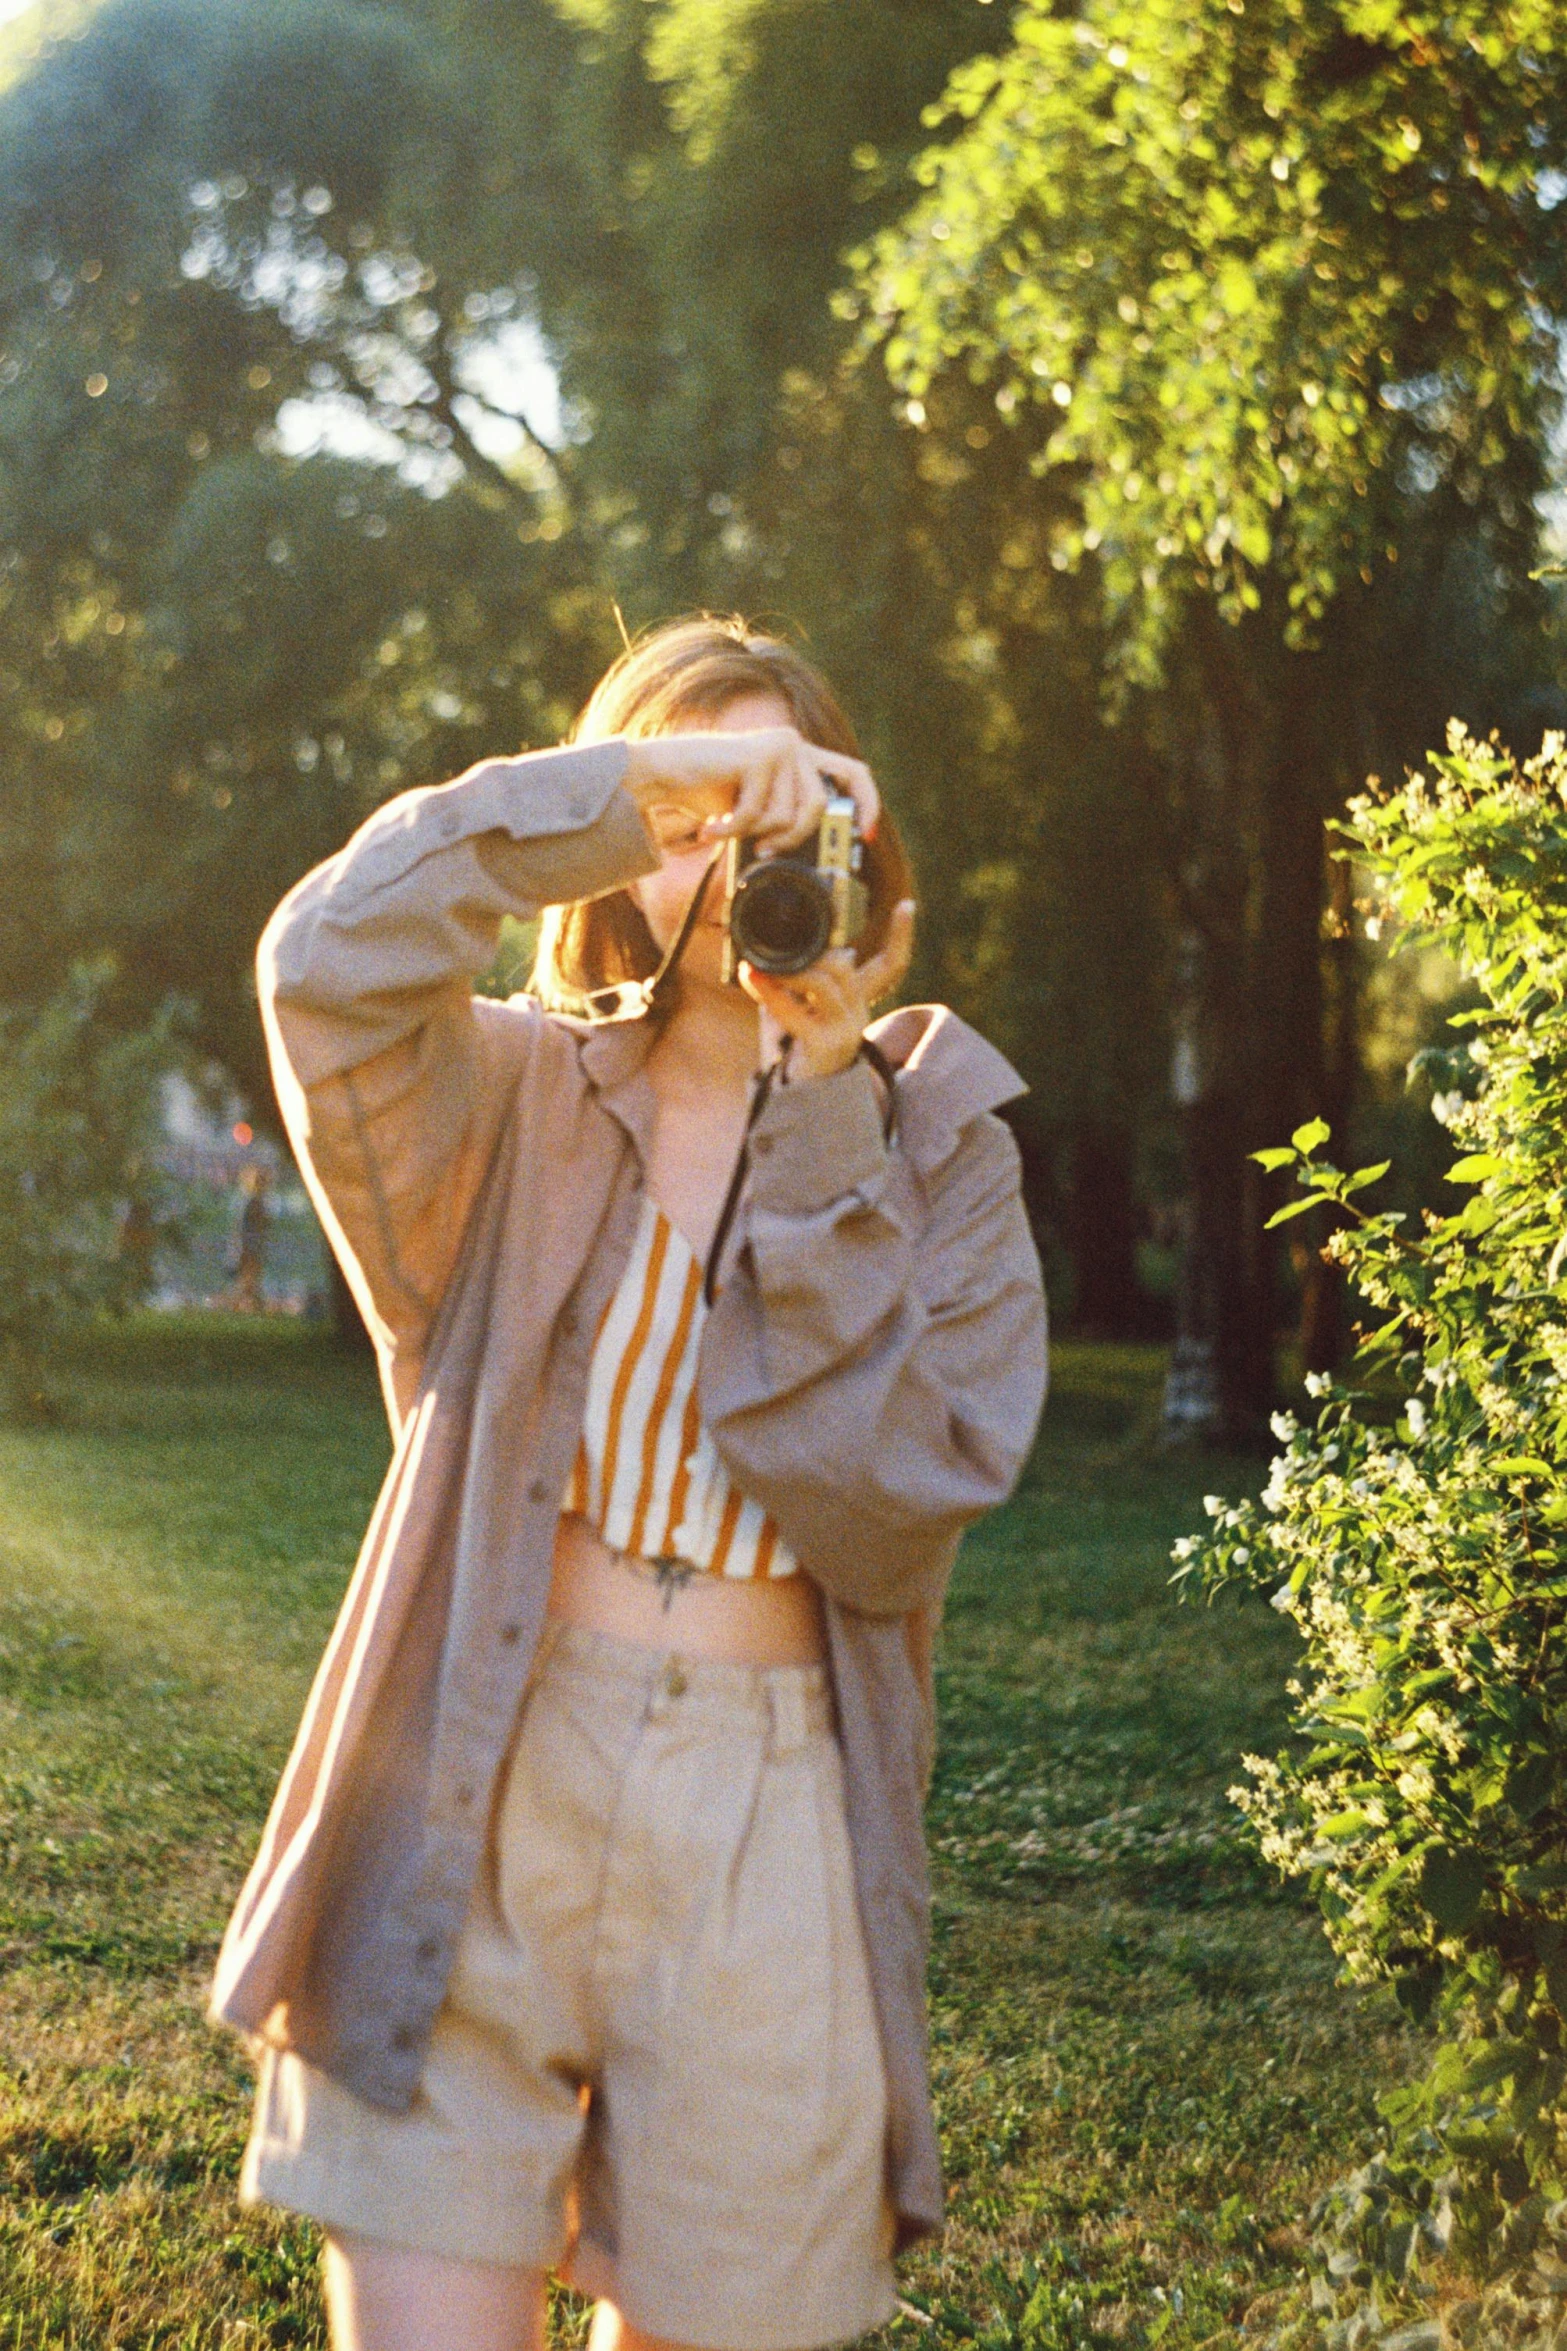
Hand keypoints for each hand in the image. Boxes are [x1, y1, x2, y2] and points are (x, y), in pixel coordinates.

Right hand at [622, 727, 879, 855]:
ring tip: (726, 827)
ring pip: (789, 815)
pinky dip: (732, 830)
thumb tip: (823, 854)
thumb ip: (787, 816)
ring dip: (754, 833)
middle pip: (819, 806)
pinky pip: (758, 815)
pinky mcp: (758, 756)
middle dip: (791, 838)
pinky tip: (712, 826)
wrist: (659, 774)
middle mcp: (794, 744)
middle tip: (763, 850)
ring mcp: (777, 746)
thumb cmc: (706, 795)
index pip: (853, 772)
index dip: (867, 804)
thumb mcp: (757, 809)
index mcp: (801, 756)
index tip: (867, 836)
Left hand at [742, 900, 916, 1079]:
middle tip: (786, 941)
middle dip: (819, 950)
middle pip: (849, 967)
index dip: (902, 936)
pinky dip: (767, 991)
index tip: (907, 905)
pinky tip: (749, 975)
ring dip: (790, 968)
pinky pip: (794, 1010)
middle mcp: (857, 1014)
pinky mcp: (822, 1046)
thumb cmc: (794, 1048)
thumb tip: (785, 948)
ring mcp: (844, 1030)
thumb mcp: (800, 1004)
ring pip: (825, 982)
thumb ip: (799, 978)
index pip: (893, 965)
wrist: (795, 1098)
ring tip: (760, 963)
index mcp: (857, 1001)